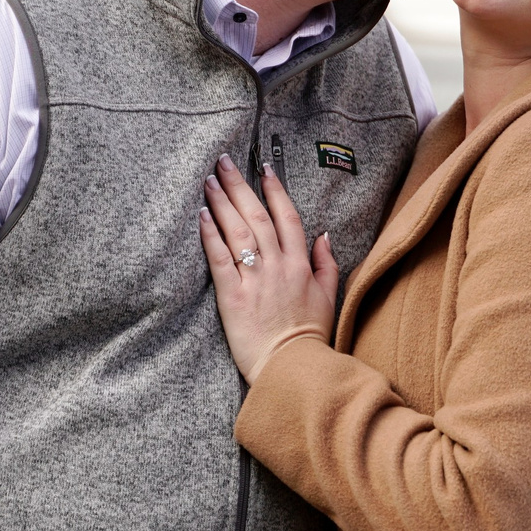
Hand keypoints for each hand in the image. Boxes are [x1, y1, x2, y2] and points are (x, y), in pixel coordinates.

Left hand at [199, 155, 338, 381]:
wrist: (293, 368)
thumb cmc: (310, 336)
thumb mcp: (329, 297)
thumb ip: (326, 264)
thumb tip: (323, 235)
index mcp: (300, 265)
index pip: (287, 217)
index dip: (275, 190)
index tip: (264, 168)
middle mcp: (278, 266)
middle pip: (257, 216)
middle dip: (240, 185)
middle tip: (224, 162)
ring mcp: (255, 279)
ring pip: (237, 231)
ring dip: (222, 202)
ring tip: (209, 181)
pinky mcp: (233, 296)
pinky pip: (220, 258)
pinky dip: (211, 235)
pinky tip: (201, 216)